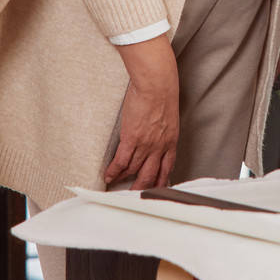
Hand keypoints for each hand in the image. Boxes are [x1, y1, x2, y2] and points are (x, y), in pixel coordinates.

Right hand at [104, 36, 179, 189]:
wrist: (157, 85)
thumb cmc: (163, 94)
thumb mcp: (169, 117)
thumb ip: (165, 129)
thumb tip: (159, 133)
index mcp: (170, 142)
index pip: (166, 168)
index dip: (160, 181)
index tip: (156, 187)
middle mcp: (159, 147)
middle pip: (150, 175)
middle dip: (142, 187)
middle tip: (135, 194)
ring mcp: (145, 145)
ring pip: (134, 170)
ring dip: (124, 179)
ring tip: (117, 184)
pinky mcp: (131, 138)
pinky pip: (121, 161)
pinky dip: (114, 170)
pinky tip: (109, 175)